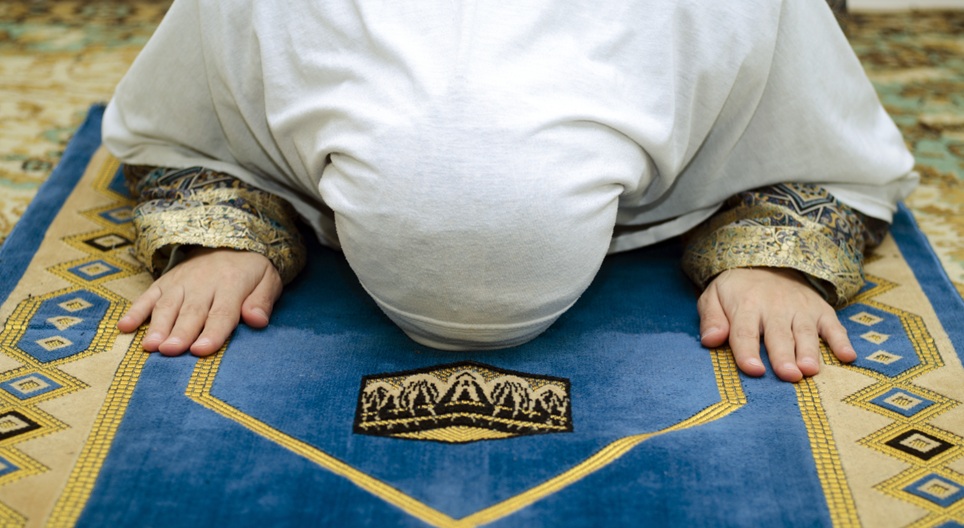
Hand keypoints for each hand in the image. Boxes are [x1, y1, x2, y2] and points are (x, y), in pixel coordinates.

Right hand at [117, 248, 282, 355]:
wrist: (229, 239)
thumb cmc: (251, 270)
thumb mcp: (268, 280)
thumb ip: (262, 301)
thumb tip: (256, 320)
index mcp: (231, 285)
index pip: (222, 313)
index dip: (212, 333)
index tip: (201, 350)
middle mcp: (203, 284)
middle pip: (191, 313)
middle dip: (180, 333)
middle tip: (170, 351)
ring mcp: (180, 283)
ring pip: (167, 306)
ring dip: (157, 326)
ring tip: (150, 346)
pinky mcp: (165, 282)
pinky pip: (148, 296)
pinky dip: (135, 311)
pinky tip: (124, 327)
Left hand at [697, 268, 856, 381]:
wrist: (766, 262)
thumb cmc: (736, 291)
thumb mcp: (714, 297)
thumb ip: (711, 319)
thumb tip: (710, 340)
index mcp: (746, 305)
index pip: (745, 332)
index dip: (748, 352)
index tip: (753, 370)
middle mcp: (775, 307)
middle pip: (779, 335)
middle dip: (784, 356)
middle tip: (788, 375)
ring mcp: (801, 309)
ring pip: (806, 332)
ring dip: (809, 351)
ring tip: (810, 370)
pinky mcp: (820, 310)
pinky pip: (834, 325)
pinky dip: (842, 340)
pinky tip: (848, 357)